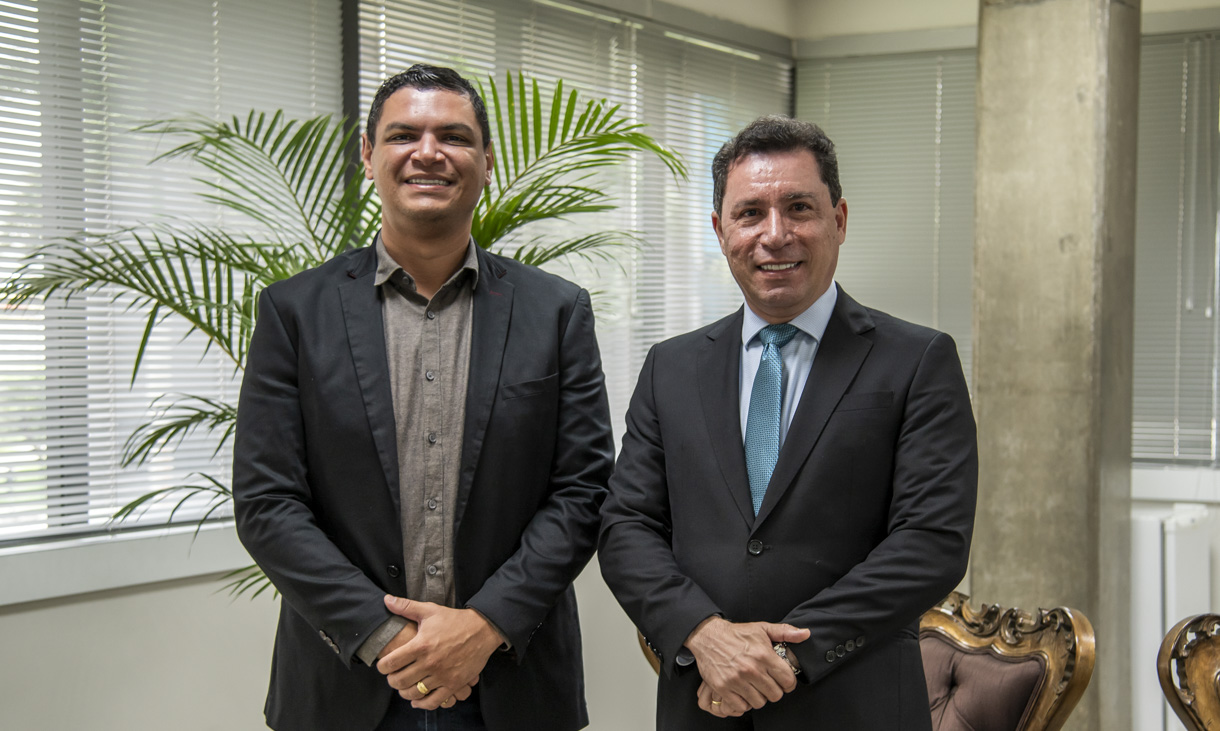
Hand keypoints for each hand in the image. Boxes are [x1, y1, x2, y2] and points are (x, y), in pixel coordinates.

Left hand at [375, 595, 503, 709]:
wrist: (482, 630)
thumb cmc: (454, 620)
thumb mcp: (430, 611)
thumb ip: (406, 607)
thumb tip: (386, 600)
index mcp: (421, 644)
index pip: (391, 663)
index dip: (382, 666)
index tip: (383, 666)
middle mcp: (430, 662)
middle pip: (400, 681)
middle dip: (392, 681)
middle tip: (393, 677)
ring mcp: (442, 675)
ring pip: (414, 693)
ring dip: (405, 693)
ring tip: (404, 687)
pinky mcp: (454, 684)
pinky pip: (434, 701)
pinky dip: (422, 704)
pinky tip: (418, 700)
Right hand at [685, 616, 809, 716]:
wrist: (708, 636)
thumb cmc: (737, 634)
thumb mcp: (762, 628)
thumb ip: (785, 632)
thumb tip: (805, 634)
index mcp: (763, 655)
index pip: (788, 681)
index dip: (789, 683)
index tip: (783, 681)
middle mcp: (751, 669)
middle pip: (775, 695)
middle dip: (774, 691)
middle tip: (768, 684)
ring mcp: (736, 680)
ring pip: (759, 702)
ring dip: (759, 697)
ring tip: (755, 687)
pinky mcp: (723, 687)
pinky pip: (742, 706)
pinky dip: (744, 702)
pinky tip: (743, 691)